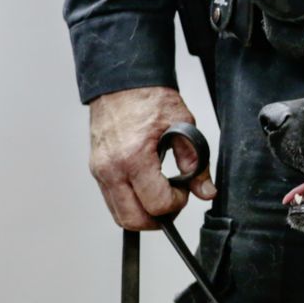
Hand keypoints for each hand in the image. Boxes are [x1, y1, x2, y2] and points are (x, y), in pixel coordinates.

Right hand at [89, 86, 215, 230]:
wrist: (122, 82)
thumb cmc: (150, 99)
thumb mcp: (184, 127)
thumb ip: (196, 163)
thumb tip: (206, 191)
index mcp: (133, 157)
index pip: (157, 204)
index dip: (177, 203)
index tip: (184, 190)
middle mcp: (111, 168)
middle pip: (133, 220)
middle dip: (159, 218)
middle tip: (174, 201)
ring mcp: (100, 171)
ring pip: (120, 215)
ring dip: (144, 214)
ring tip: (161, 196)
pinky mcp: (97, 170)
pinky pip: (112, 201)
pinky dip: (131, 203)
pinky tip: (146, 189)